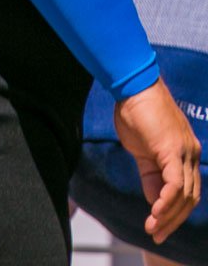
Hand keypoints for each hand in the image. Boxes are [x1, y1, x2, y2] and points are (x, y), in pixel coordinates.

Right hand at [115, 78, 201, 243]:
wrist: (133, 87)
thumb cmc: (134, 112)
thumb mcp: (142, 148)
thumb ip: (150, 173)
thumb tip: (153, 197)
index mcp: (185, 155)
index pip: (187, 192)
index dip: (175, 212)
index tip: (159, 227)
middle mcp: (190, 155)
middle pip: (191, 199)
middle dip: (174, 221)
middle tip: (157, 237)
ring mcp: (185, 153)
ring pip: (185, 195)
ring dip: (168, 216)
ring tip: (153, 230)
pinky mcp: (173, 150)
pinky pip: (174, 184)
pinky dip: (165, 201)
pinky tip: (153, 212)